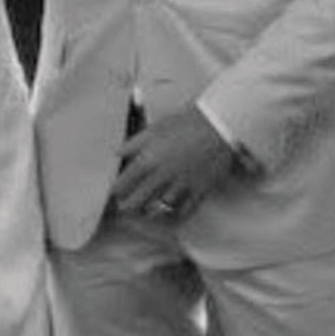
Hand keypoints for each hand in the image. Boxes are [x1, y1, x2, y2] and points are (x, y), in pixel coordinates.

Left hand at [112, 106, 255, 220]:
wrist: (218, 124)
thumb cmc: (186, 122)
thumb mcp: (155, 128)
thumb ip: (134, 143)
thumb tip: (118, 153)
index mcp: (148, 160)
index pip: (123, 184)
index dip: (117, 190)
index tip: (116, 192)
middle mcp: (161, 176)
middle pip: (136, 201)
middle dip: (128, 206)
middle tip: (125, 207)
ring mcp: (181, 186)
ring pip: (158, 209)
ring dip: (150, 210)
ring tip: (146, 210)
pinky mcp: (199, 190)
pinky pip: (184, 210)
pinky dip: (177, 213)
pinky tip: (173, 211)